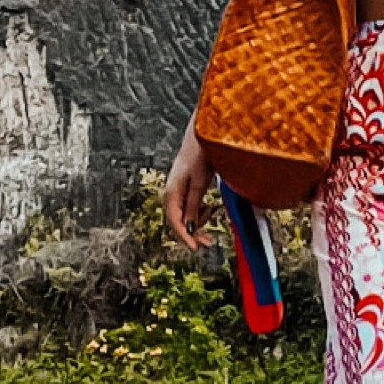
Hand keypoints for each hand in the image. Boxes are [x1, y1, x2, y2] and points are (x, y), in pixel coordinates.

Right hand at [163, 123, 215, 251]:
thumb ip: (193, 205)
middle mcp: (172, 193)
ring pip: (185, 215)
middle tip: (209, 242)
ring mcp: (178, 191)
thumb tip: (188, 229)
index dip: (185, 237)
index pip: (175, 221)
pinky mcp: (186, 188)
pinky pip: (190, 207)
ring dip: (198, 221)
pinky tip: (209, 207)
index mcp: (172, 192)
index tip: (197, 248)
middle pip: (179, 221)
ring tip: (212, 212)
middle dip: (193, 232)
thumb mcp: (199, 182)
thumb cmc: (201, 155)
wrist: (202, 135)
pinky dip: (199, 212)